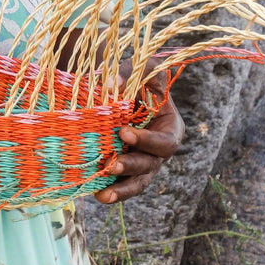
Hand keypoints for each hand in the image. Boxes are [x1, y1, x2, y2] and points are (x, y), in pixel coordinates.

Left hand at [96, 69, 183, 203]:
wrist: (119, 90)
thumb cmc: (136, 78)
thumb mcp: (141, 68)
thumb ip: (131, 73)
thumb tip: (113, 85)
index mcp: (170, 128)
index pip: (165, 142)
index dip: (147, 141)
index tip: (123, 132)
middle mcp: (158, 151)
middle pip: (150, 166)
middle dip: (130, 167)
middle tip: (110, 166)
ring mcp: (143, 163)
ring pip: (137, 182)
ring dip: (121, 190)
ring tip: (103, 196)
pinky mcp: (126, 169)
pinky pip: (121, 184)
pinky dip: (109, 189)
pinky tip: (94, 194)